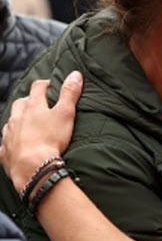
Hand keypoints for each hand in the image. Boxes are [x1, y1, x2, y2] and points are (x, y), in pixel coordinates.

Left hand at [0, 72, 82, 193]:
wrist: (33, 166)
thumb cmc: (51, 139)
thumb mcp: (65, 114)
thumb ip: (70, 93)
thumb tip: (75, 74)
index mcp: (33, 107)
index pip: (37, 88)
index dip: (44, 84)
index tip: (50, 84)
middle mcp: (17, 118)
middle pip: (20, 104)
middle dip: (27, 101)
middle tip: (37, 104)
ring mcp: (9, 135)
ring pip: (10, 122)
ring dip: (17, 121)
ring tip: (26, 124)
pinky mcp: (5, 152)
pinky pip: (4, 145)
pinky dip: (10, 143)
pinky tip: (14, 146)